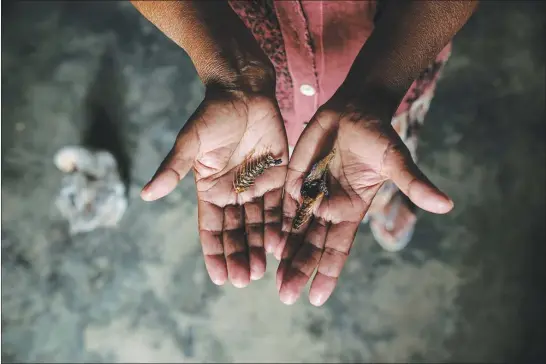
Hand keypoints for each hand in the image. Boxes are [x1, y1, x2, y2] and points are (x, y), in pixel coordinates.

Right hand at [141, 85, 288, 287]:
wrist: (244, 90)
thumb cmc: (213, 115)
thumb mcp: (190, 143)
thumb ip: (173, 169)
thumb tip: (145, 195)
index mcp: (209, 189)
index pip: (211, 229)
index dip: (215, 253)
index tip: (220, 278)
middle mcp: (232, 193)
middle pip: (236, 232)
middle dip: (239, 256)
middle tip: (245, 280)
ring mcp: (256, 186)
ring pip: (258, 224)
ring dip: (259, 248)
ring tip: (262, 272)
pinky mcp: (278, 177)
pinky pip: (280, 206)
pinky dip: (279, 226)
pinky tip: (281, 245)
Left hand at [275, 98, 453, 305]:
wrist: (354, 109)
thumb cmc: (378, 135)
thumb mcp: (395, 160)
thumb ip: (413, 184)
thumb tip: (448, 204)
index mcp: (351, 210)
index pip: (337, 249)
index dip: (327, 273)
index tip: (316, 298)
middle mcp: (329, 208)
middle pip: (312, 246)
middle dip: (300, 270)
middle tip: (286, 296)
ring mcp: (310, 194)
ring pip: (294, 231)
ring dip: (285, 256)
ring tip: (274, 282)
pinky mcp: (295, 179)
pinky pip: (283, 207)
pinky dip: (275, 226)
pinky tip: (265, 245)